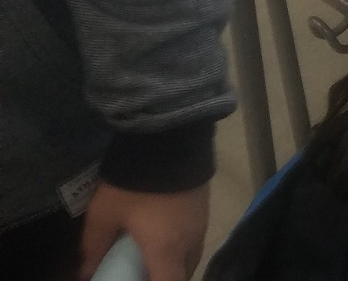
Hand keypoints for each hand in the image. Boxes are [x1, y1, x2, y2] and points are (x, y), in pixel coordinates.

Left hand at [79, 183, 208, 280]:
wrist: (170, 141)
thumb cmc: (134, 184)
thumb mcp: (104, 215)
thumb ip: (93, 247)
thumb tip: (85, 273)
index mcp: (166, 250)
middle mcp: (189, 242)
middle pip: (183, 274)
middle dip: (165, 277)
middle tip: (141, 272)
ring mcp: (200, 224)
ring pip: (191, 256)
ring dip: (174, 262)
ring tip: (151, 255)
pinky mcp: (204, 207)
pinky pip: (195, 238)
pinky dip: (181, 245)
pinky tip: (163, 232)